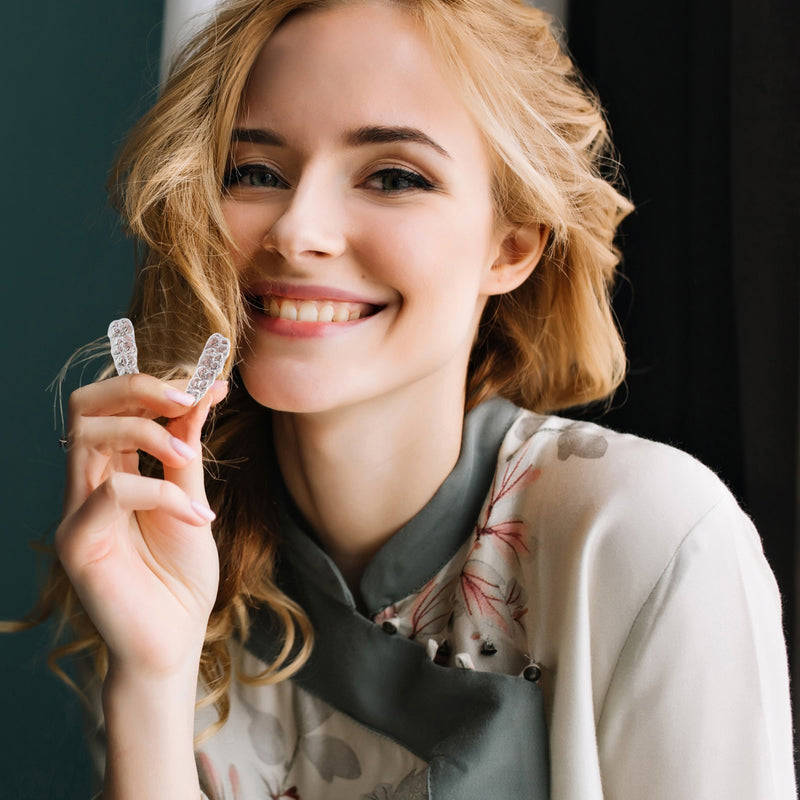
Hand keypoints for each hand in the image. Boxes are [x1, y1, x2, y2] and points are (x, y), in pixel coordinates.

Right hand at [55, 373, 228, 677]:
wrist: (174, 643)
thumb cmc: (181, 577)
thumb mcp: (192, 501)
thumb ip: (189, 451)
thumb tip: (206, 391)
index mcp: (112, 473)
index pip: (112, 406)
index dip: (157, 386)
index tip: (210, 385)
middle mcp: (87, 487)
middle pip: (86, 406)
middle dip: (139, 388)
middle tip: (188, 399)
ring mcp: (77, 514)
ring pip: (88, 436)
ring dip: (149, 430)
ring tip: (189, 454)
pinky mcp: (79, 545)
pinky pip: (111, 492)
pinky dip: (161, 492)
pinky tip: (195, 517)